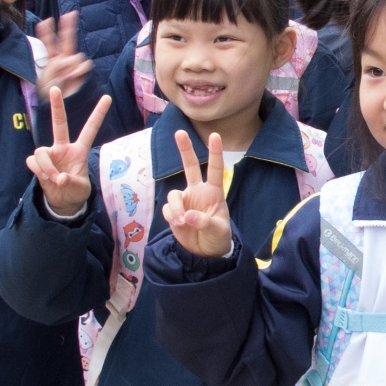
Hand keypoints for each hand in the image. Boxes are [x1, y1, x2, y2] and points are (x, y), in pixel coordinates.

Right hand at [25, 86, 110, 216]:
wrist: (62, 202)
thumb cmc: (76, 191)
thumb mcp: (81, 189)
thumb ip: (72, 183)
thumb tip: (59, 177)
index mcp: (79, 150)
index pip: (90, 129)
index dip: (98, 114)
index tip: (107, 97)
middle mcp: (63, 148)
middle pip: (59, 123)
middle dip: (57, 106)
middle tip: (55, 89)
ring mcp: (50, 154)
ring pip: (41, 151)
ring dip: (46, 166)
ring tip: (54, 178)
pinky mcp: (37, 162)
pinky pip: (33, 161)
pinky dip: (39, 170)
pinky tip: (45, 178)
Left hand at [35, 12, 90, 100]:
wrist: (60, 106)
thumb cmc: (49, 94)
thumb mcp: (46, 77)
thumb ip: (56, 65)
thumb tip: (69, 59)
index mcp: (51, 61)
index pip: (49, 43)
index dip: (46, 32)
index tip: (45, 20)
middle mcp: (63, 61)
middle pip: (66, 40)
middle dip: (68, 26)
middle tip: (71, 13)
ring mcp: (73, 67)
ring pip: (76, 55)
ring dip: (70, 64)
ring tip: (64, 76)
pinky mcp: (81, 74)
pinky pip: (84, 65)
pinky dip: (79, 69)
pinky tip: (73, 76)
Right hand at [163, 131, 233, 258]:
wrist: (205, 253)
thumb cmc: (218, 237)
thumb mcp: (217, 230)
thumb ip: (204, 222)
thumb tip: (187, 215)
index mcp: (213, 192)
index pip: (214, 169)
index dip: (215, 153)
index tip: (215, 135)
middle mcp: (197, 192)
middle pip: (189, 166)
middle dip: (184, 149)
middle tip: (179, 132)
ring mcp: (184, 201)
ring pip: (173, 194)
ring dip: (176, 208)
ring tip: (182, 222)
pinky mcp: (173, 212)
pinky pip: (168, 209)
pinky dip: (172, 217)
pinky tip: (179, 225)